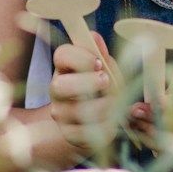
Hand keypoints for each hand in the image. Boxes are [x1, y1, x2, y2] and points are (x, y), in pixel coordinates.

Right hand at [48, 33, 125, 155]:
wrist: (100, 120)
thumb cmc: (104, 88)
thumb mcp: (107, 69)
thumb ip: (101, 54)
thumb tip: (94, 37)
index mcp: (65, 68)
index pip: (61, 55)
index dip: (79, 57)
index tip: (99, 62)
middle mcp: (57, 90)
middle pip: (59, 85)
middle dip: (86, 83)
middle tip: (106, 81)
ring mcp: (60, 113)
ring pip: (77, 110)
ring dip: (103, 105)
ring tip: (116, 103)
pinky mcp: (69, 134)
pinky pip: (85, 131)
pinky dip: (103, 125)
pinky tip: (111, 120)